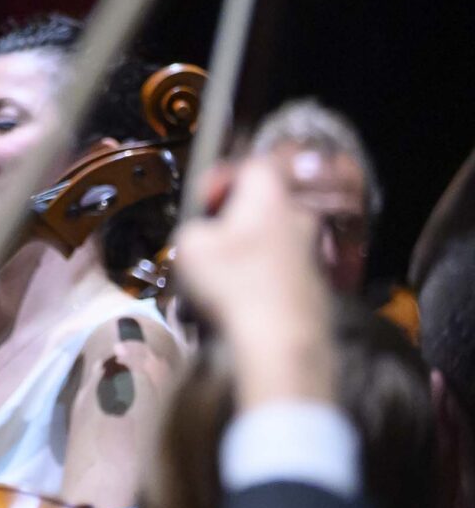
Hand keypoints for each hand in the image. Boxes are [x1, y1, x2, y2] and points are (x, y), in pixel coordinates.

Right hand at [173, 158, 336, 407]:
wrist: (283, 341)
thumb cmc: (234, 285)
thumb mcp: (190, 245)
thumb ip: (194, 227)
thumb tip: (203, 234)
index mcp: (271, 198)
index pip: (253, 165)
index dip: (224, 177)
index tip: (205, 200)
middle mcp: (299, 218)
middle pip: (267, 204)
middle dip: (237, 216)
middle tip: (210, 236)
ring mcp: (314, 254)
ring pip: (276, 238)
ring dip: (251, 248)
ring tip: (222, 274)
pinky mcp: (318, 286)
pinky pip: (285, 270)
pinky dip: (265, 276)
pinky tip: (244, 299)